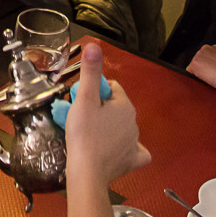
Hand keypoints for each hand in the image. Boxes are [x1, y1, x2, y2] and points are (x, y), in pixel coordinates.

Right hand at [64, 43, 149, 184]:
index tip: (80, 101)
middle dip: (100, 108)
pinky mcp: (133, 161)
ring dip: (110, 127)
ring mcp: (135, 143)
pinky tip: (117, 150)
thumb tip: (94, 45)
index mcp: (125, 106)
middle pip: (116, 107)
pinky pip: (135, 151)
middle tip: (81, 118)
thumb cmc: (84, 133)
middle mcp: (134, 123)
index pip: (111, 88)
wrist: (88, 171)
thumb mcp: (84, 99)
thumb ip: (90, 72)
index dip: (94, 91)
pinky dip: (127, 149)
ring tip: (90, 134)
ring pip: (122, 127)